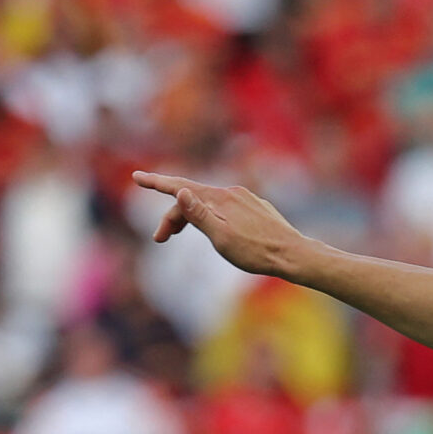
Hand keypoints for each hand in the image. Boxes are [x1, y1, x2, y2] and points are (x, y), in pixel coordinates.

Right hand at [131, 171, 313, 278]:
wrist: (295, 256)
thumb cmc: (257, 252)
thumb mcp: (221, 237)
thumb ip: (199, 214)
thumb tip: (181, 191)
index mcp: (219, 199)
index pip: (181, 187)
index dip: (157, 183)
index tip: (137, 177)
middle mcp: (232, 193)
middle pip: (194, 199)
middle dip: (174, 216)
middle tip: (160, 238)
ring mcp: (247, 200)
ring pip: (211, 204)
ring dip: (193, 218)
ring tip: (183, 236)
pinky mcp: (258, 209)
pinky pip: (228, 209)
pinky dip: (213, 217)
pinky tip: (218, 232)